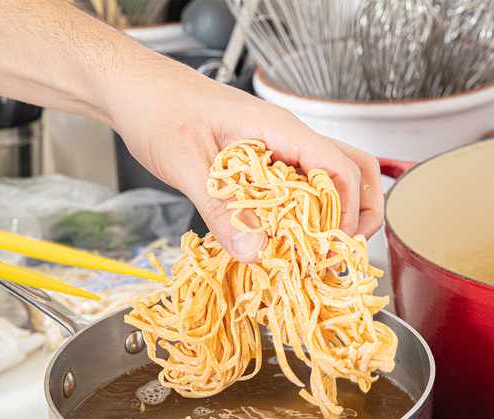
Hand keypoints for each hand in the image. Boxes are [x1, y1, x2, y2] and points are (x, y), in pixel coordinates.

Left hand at [103, 54, 383, 258]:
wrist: (134, 89)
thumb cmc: (156, 111)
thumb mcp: (185, 165)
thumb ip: (222, 211)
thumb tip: (256, 255)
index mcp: (280, 130)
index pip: (340, 169)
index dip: (345, 213)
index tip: (327, 249)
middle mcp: (290, 137)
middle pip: (356, 170)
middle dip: (360, 214)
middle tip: (339, 252)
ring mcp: (282, 148)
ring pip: (336, 177)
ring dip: (339, 214)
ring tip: (321, 249)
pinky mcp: (268, 160)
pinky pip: (305, 186)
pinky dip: (309, 214)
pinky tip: (288, 238)